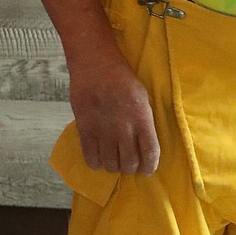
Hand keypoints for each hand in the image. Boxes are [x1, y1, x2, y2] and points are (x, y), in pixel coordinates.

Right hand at [69, 54, 159, 174]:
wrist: (96, 64)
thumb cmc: (123, 78)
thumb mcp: (144, 97)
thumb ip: (144, 120)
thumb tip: (143, 142)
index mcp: (143, 119)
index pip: (150, 153)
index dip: (149, 167)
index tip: (147, 170)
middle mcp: (124, 128)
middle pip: (130, 163)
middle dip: (131, 168)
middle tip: (128, 164)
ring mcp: (104, 130)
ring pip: (111, 164)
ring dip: (113, 166)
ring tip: (113, 160)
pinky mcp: (86, 129)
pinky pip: (90, 157)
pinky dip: (96, 163)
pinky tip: (98, 159)